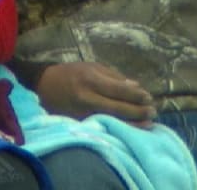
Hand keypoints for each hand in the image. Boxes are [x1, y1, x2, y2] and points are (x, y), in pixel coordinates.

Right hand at [36, 61, 155, 126]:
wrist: (43, 85)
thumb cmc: (70, 73)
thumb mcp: (91, 67)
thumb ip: (114, 76)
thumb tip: (136, 87)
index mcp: (90, 79)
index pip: (120, 90)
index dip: (137, 96)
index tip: (148, 98)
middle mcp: (87, 96)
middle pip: (119, 108)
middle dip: (139, 111)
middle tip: (152, 112)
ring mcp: (82, 112)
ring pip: (113, 121)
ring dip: (133, 124)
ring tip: (148, 124)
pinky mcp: (79, 123)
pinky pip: (103, 127)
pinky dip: (119, 129)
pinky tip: (130, 130)